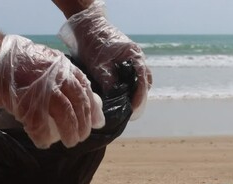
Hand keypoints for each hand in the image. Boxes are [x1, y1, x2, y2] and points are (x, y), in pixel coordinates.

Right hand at [0, 35, 104, 148]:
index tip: (99, 122)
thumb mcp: (46, 62)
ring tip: (71, 143)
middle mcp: (57, 76)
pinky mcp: (24, 99)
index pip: (85, 89)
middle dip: (83, 123)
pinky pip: (38, 122)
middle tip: (82, 137)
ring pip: (64, 114)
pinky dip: (43, 135)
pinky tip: (44, 143)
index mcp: (63, 67)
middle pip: (78, 104)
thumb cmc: (16, 60)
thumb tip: (78, 96)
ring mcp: (41, 87)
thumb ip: (62, 77)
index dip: (93, 108)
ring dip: (69, 131)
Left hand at [58, 0, 151, 118]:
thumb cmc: (93, 42)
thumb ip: (110, 82)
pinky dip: (129, 83)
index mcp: (135, 56)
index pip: (144, 81)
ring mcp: (132, 56)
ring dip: (135, 89)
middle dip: (140, 96)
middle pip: (145, 80)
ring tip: (126, 103)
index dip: (140, 97)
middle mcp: (138, 56)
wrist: (87, 24)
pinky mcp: (125, 57)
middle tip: (131, 110)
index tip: (134, 110)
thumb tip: (115, 99)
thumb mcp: (99, 65)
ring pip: (139, 77)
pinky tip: (120, 91)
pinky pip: (132, 73)